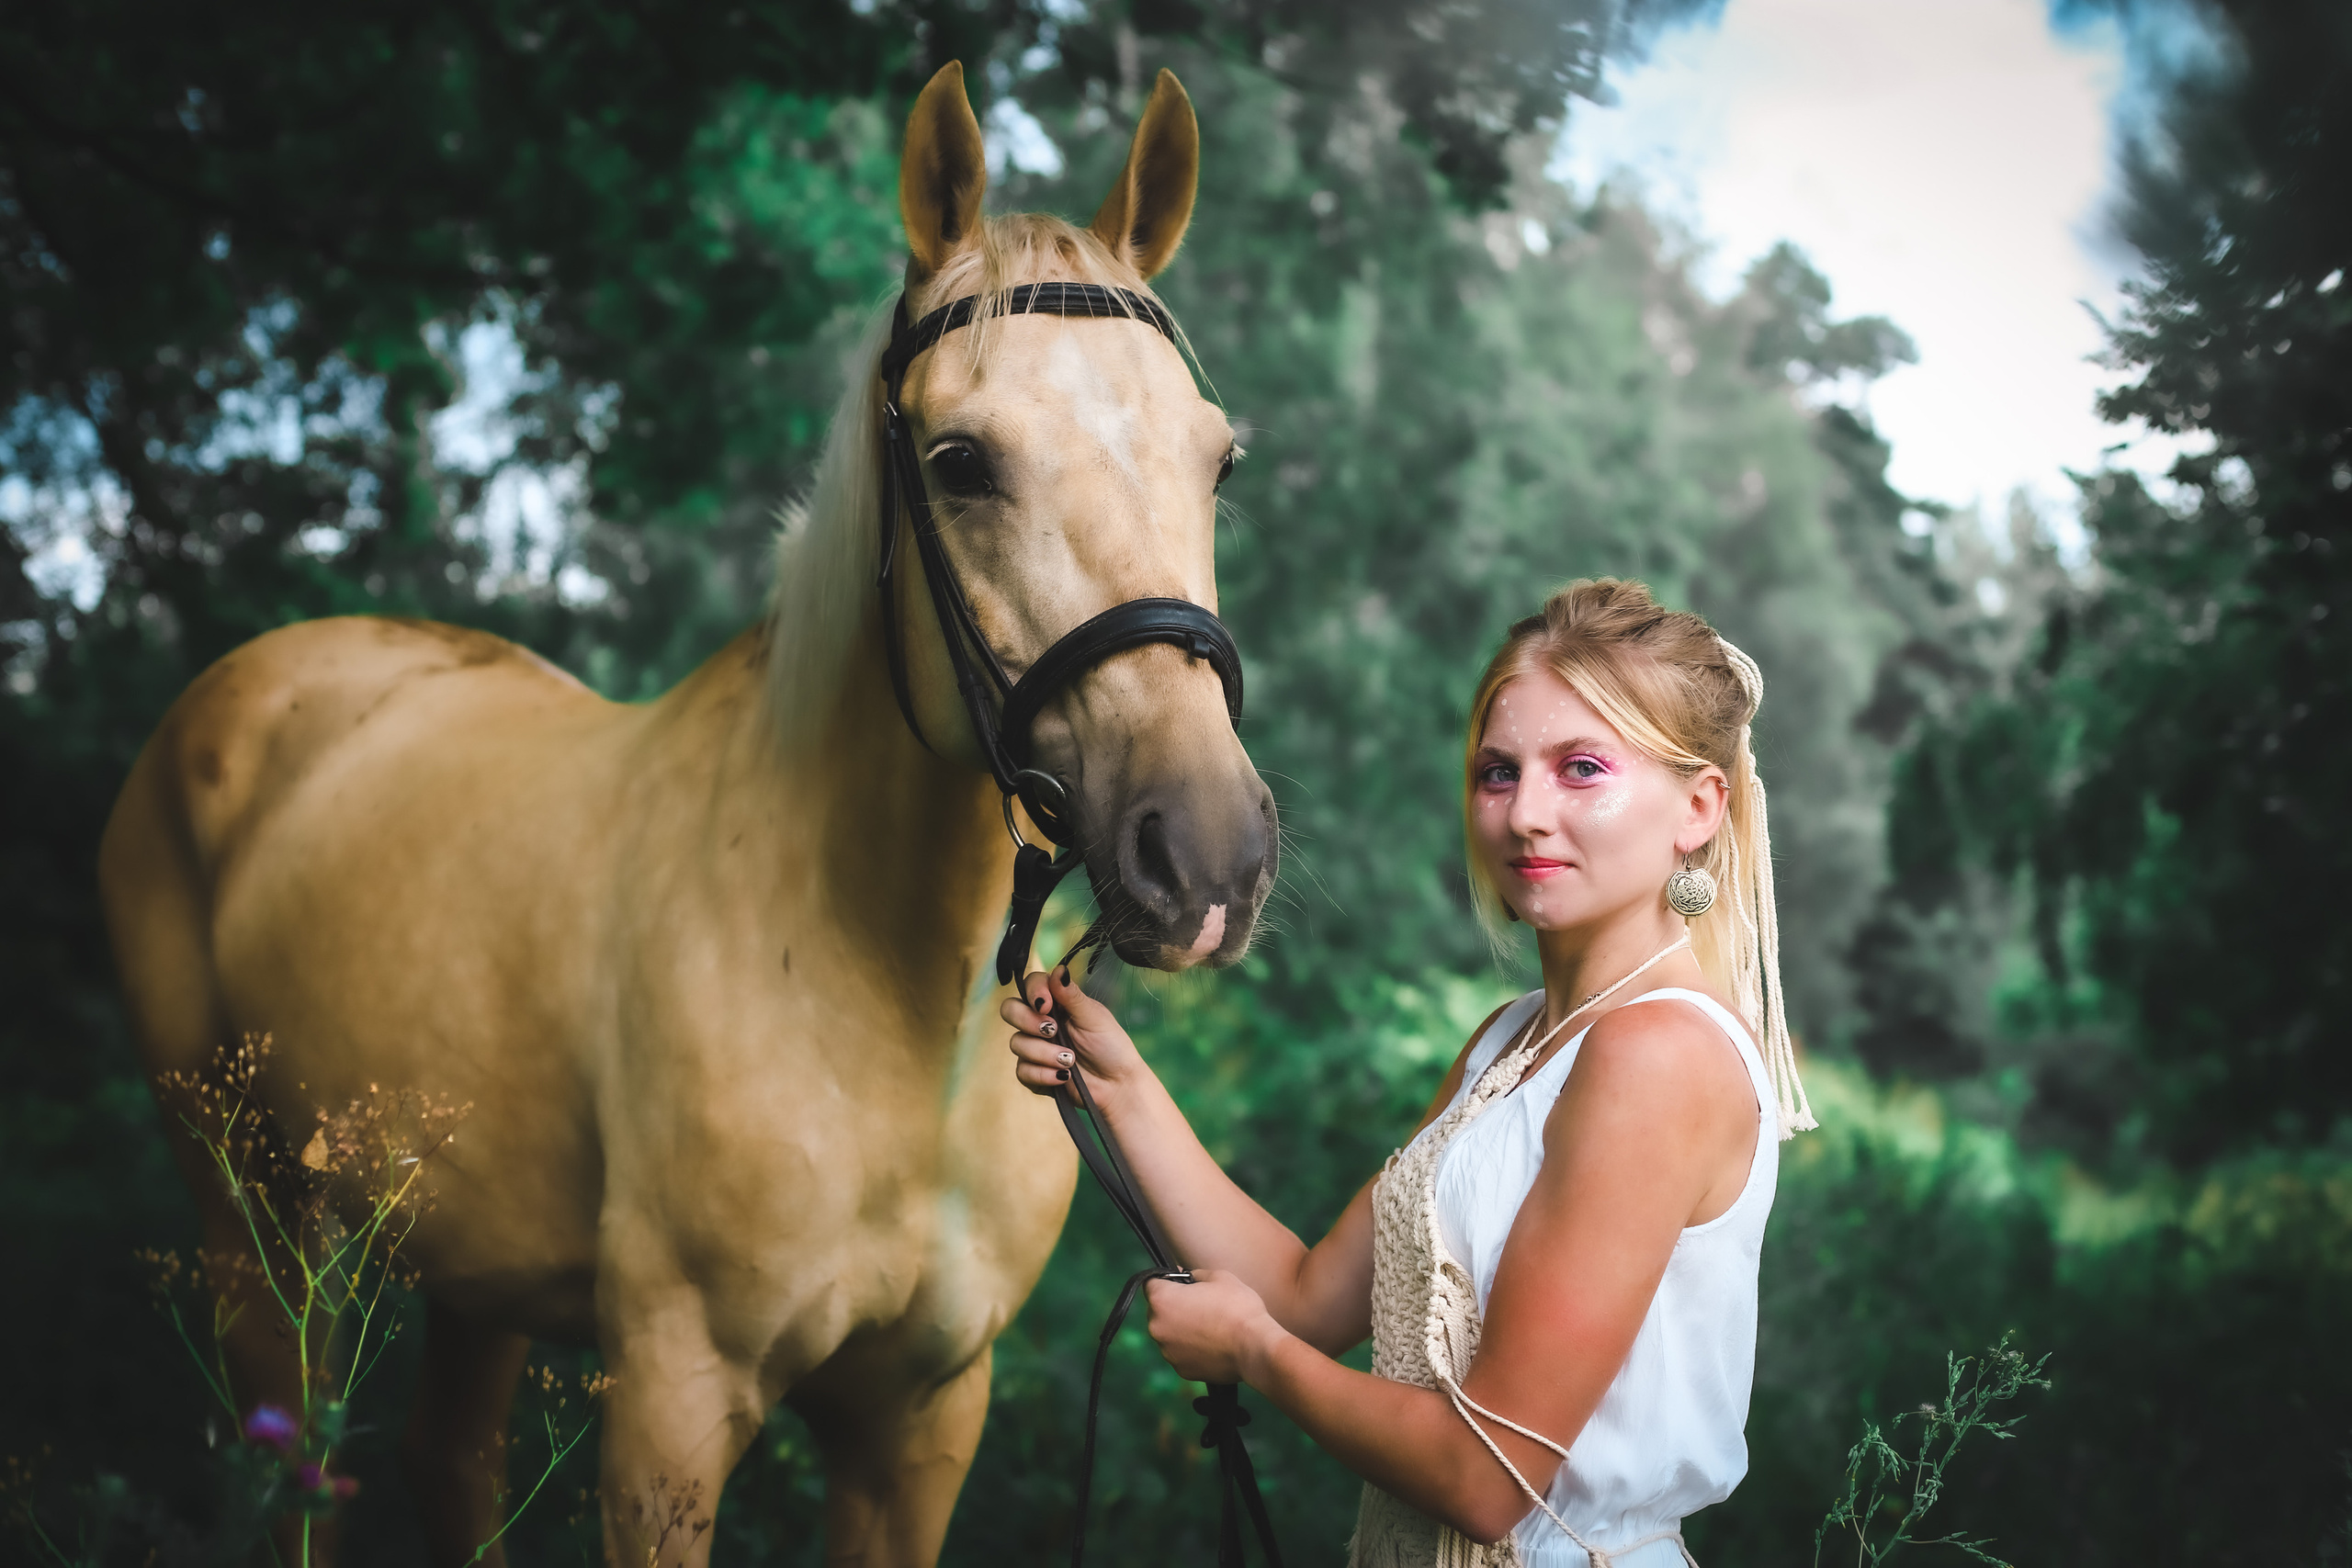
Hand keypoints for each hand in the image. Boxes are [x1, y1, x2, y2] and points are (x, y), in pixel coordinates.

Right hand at [1001, 966, 1145, 1099]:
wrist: (1116, 1085)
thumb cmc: (1110, 1046)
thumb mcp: (1093, 1017)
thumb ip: (1071, 995)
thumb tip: (1058, 970)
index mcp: (1056, 1003)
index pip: (1029, 985)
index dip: (1032, 992)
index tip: (1046, 1005)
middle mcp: (1040, 1022)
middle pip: (1010, 1010)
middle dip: (1028, 1021)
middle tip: (1053, 1031)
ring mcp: (1035, 1047)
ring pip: (1016, 1043)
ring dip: (1044, 1053)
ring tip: (1070, 1060)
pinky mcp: (1033, 1072)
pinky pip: (1022, 1071)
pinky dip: (1043, 1074)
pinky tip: (1063, 1077)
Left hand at [1145, 1269, 1284, 1385]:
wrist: (1254, 1347)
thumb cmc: (1237, 1308)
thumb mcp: (1219, 1277)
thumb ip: (1195, 1274)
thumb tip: (1185, 1275)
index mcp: (1162, 1300)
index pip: (1151, 1283)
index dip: (1166, 1280)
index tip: (1181, 1284)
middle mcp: (1157, 1328)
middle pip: (1157, 1310)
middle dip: (1173, 1306)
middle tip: (1200, 1304)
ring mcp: (1167, 1352)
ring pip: (1168, 1334)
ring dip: (1181, 1329)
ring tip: (1209, 1326)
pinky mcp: (1181, 1370)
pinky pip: (1180, 1353)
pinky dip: (1191, 1348)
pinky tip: (1211, 1343)